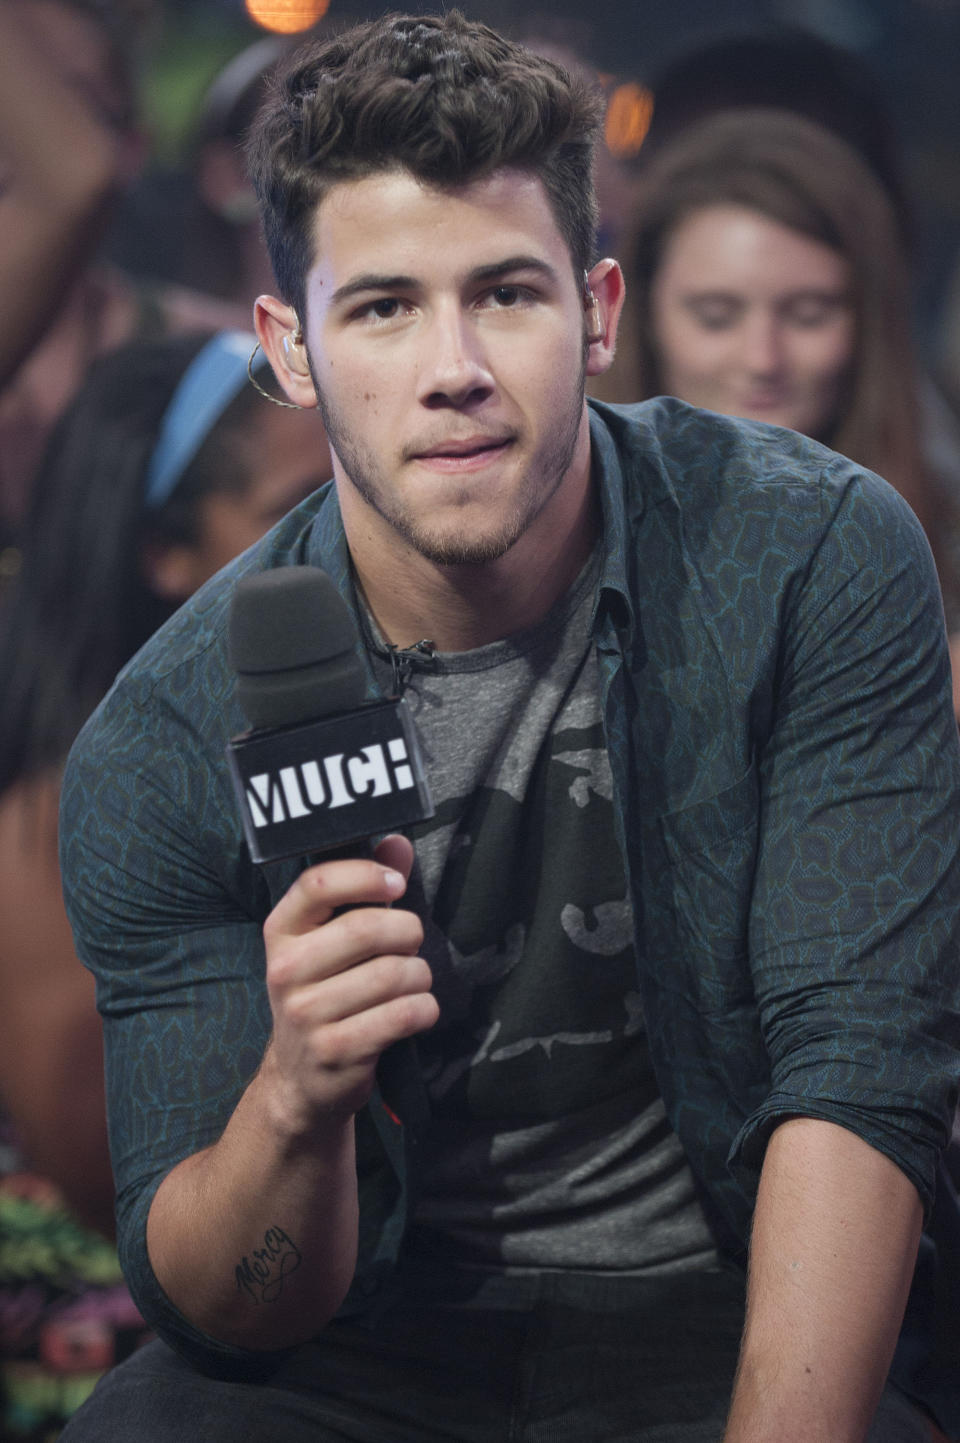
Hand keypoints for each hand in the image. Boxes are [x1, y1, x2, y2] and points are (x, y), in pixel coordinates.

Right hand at [260, 835, 436, 1134]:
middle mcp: (285, 969)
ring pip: (393, 974)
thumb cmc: (327, 991)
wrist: (301, 1078)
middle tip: (411, 943)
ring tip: (412, 982)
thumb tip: (398, 841)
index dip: (366, 876)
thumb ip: (366, 888)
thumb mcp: (334, 938)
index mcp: (281, 931)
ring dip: (419, 975)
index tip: (395, 885)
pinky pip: (402, 1015)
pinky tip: (416, 1011)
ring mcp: (305, 1014)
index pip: (317, 883)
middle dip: (407, 932)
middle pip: (367, 929)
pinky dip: (424, 1009)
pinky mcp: (334, 1051)